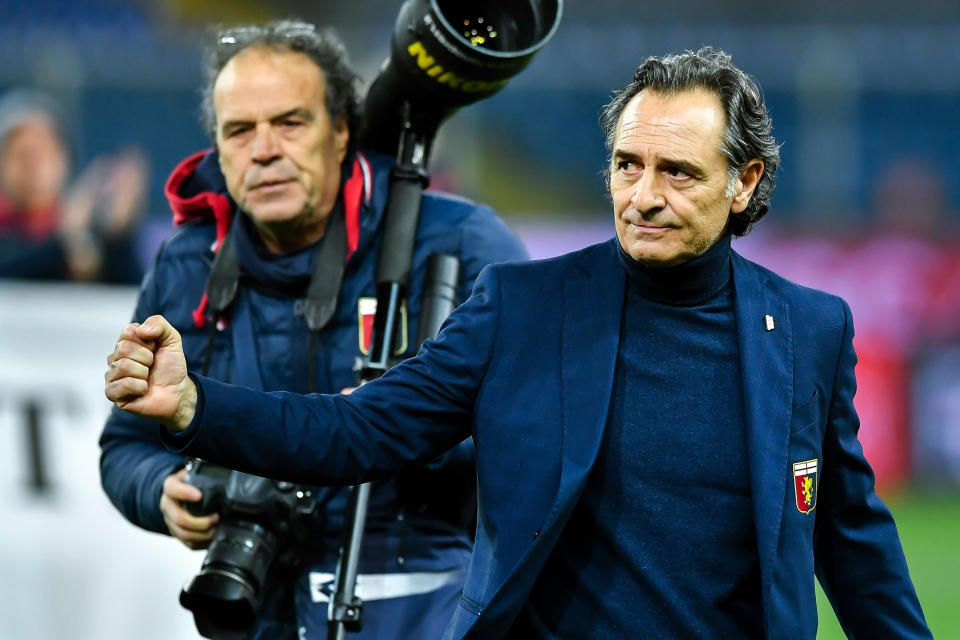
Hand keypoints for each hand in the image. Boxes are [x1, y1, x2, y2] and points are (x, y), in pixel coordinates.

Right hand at [104, 314, 196, 430]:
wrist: (178, 391)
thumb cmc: (171, 366)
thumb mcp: (171, 339)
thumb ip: (158, 324)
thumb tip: (140, 330)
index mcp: (126, 343)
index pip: (128, 331)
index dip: (148, 341)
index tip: (155, 349)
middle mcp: (115, 358)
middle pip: (123, 348)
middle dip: (146, 358)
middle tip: (152, 366)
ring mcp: (112, 375)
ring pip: (123, 366)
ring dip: (144, 373)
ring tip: (148, 378)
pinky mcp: (112, 393)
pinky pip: (124, 384)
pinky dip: (140, 387)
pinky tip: (143, 390)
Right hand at [161, 468, 217, 548]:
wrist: (180, 494)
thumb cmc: (192, 483)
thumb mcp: (195, 474)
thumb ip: (204, 474)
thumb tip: (225, 475)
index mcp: (171, 487)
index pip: (173, 489)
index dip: (184, 493)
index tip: (199, 495)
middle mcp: (167, 505)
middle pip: (179, 518)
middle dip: (200, 521)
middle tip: (216, 517)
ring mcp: (171, 522)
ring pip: (183, 534)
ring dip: (202, 534)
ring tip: (217, 527)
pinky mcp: (177, 534)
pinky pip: (188, 543)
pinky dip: (202, 542)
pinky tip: (213, 536)